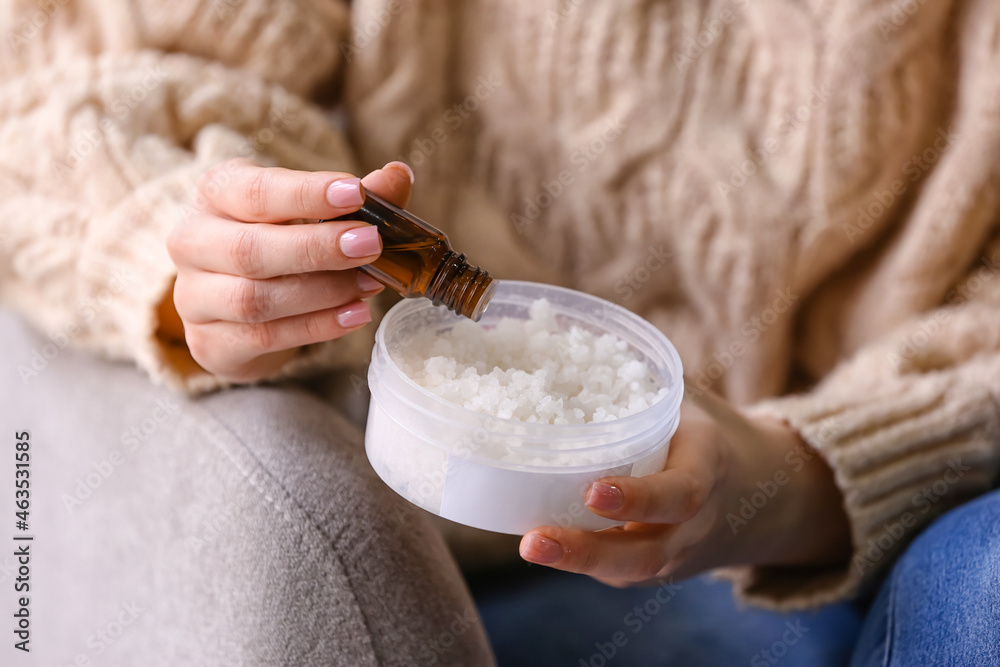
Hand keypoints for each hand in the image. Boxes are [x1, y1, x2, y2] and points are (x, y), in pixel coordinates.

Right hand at [165, 158, 413, 382]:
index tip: (355, 193)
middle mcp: (193, 242)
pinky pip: (264, 337)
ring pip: (255, 300)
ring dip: (322, 292)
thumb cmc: (277, 241)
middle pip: (249, 250)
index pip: (254, 191)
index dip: (305, 193)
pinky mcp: (210, 343)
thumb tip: (397, 176)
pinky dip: (316, 327)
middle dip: (316, 248)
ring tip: (370, 284)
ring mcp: (194, 298)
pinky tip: (354, 315)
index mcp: (216, 194)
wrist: (234, 303)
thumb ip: (354, 197)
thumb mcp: (310, 210)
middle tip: (371, 244)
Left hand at [519, 394, 851, 585]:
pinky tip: (541, 543)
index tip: (594, 491)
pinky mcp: (655, 565)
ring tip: (529, 546)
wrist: (767, 495)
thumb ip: (647, 378)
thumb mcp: (694, 402)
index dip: (638, 498)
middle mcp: (694, 523)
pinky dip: (581, 560)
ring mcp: (677, 552)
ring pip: (628, 571)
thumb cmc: (714, 434)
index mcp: (708, 470)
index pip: (679, 493)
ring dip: (575, 562)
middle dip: (588, 550)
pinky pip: (620, 570)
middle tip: (534, 540)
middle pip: (646, 553)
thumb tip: (576, 334)